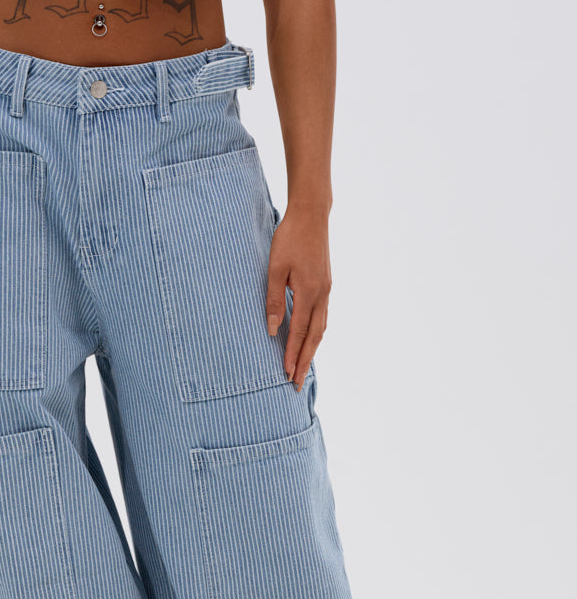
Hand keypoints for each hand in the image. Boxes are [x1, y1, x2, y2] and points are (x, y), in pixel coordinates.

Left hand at [266, 202, 331, 391]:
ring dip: (311, 351)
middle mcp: (322, 295)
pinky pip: (322, 317)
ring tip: (303, 369)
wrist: (312, 215)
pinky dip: (316, 335)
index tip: (286, 374)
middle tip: (297, 383)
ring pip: (321, 329)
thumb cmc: (289, 238)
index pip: (299, 331)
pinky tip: (310, 342)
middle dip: (305, 361)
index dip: (292, 354)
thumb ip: (273, 300)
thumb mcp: (275, 268)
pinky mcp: (325, 285)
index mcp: (308, 292)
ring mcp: (326, 290)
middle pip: (314, 337)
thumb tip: (273, 330)